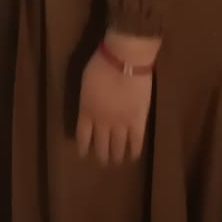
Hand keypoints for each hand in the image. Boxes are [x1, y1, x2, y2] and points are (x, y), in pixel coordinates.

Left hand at [76, 34, 158, 163]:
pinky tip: (133, 156)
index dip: (83, 146)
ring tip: (116, 161)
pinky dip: (134, 151)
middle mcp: (102, 122)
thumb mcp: (85, 83)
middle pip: (101, 144)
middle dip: (101, 154)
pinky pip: (136, 142)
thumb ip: (87, 100)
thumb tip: (90, 108)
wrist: (124, 61)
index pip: (83, 135)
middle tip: (103, 161)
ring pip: (118, 147)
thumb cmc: (101, 65)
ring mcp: (121, 124)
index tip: (83, 154)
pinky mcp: (139, 122)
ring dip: (116, 156)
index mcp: (86, 111)